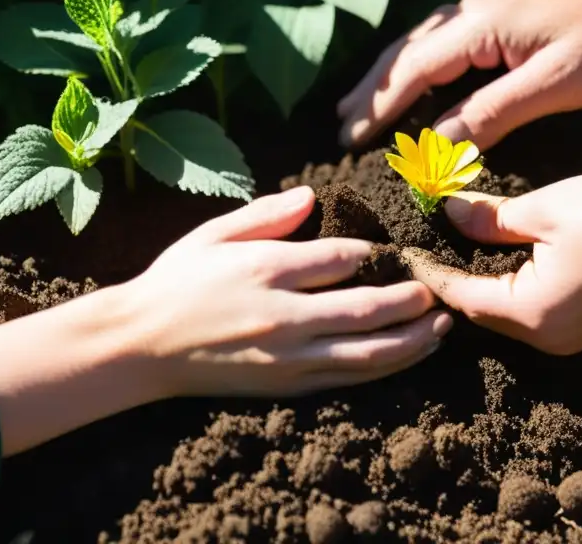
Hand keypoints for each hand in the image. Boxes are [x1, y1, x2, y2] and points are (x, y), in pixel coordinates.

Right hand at [123, 185, 452, 396]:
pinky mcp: (286, 385)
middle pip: (365, 307)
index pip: (341, 258)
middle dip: (410, 300)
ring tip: (443, 328)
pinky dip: (384, 368)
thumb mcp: (213, 234)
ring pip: (366, 352)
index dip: (374, 254)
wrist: (138, 347)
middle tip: (437, 290)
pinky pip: (347, 379)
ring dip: (412, 341)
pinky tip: (406, 357)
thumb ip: (266, 214)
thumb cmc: (175, 282)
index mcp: (265, 269)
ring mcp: (287, 356)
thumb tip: (314, 196)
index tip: (390, 251)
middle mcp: (283, 314)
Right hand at [338, 0, 581, 150]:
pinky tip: (425, 84)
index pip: (414, 70)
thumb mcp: (557, 85)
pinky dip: (426, 69)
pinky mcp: (514, 18)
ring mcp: (496, 10)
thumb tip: (438, 144)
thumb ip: (493, 112)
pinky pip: (452, 46)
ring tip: (366, 105)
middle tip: (340, 124)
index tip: (349, 138)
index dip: (380, 107)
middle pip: (408, 52)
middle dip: (373, 89)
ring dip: (394, 77)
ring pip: (427, 46)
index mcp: (483, 23)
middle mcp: (478, 10)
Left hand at [402, 174, 581, 354]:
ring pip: (504, 309)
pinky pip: (530, 307)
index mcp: (529, 312)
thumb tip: (449, 215)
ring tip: (454, 241)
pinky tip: (499, 252)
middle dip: (450, 275)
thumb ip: (491, 217)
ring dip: (478, 278)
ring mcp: (568, 335)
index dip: (429, 268)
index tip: (404, 243)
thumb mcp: (547, 208)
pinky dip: (508, 282)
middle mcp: (544, 336)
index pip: (459, 295)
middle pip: (479, 308)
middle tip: (425, 238)